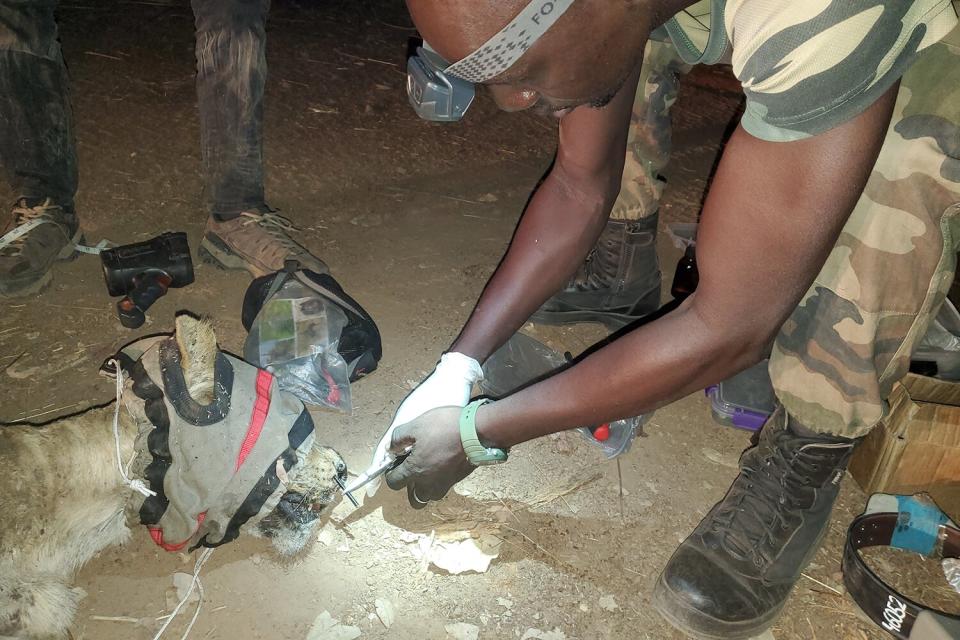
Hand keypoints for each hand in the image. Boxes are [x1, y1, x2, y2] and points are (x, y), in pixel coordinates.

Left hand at [364, 352, 481, 495]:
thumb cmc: (444, 427)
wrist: (476, 430)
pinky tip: (442, 462)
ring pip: (431, 495)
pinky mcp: (458, 479)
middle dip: (409, 488)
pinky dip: (440, 479)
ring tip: (428, 467)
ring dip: (426, 486)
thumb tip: (392, 447)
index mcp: (415, 471)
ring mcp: (445, 483)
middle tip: (412, 469)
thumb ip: (398, 438)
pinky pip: (445, 485)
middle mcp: (429, 483)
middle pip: (414, 499)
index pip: (394, 483)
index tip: (396, 461)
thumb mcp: (415, 426)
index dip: (391, 472)